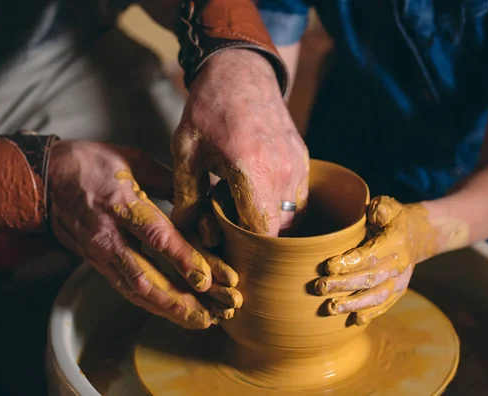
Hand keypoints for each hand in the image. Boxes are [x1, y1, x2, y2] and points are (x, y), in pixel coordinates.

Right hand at [47, 141, 241, 328]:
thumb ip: (169, 180)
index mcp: (121, 204)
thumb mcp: (133, 160)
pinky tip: (174, 313)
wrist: (41, 179)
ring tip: (202, 320)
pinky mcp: (96, 263)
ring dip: (170, 309)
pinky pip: (125, 289)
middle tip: (214, 312)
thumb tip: (203, 195)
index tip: (207, 279)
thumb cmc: (89, 164)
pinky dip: (151, 304)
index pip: (156, 236)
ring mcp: (100, 253)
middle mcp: (109, 235)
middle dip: (183, 299)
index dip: (183, 259)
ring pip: (136, 290)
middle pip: (148, 276)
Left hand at [172, 49, 308, 237]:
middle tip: (228, 224)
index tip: (226, 243)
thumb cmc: (209, 109)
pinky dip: (279, 206)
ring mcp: (298, 165)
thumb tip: (184, 231)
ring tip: (241, 206)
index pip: (262, 230)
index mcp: (251, 167)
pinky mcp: (304, 160)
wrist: (241, 72)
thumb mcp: (187, 150)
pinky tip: (256, 193)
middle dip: (255, 236)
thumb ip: (187, 195)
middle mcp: (282, 169)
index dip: (246, 246)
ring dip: (268, 222)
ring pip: (291, 217)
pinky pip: (297, 199)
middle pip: (278, 229)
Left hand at [315, 196, 438, 325]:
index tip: (328, 266)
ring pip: (377, 296)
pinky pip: (384, 305)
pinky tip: (354, 320)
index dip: (349, 262)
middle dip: (343, 285)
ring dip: (353, 304)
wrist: (418, 235)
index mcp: (396, 242)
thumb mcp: (389, 206)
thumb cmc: (394, 218)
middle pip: (370, 278)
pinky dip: (370, 313)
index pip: (370, 255)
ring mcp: (400, 280)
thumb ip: (380, 208)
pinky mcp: (398, 291)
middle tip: (320, 287)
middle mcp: (399, 264)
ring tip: (331, 308)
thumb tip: (372, 214)